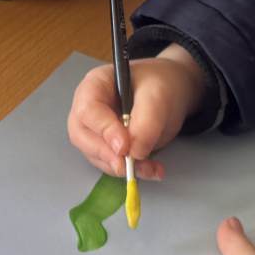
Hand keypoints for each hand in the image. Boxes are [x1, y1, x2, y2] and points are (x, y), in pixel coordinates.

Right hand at [66, 44, 208, 180]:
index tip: (124, 147)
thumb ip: (147, 122)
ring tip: (152, 168)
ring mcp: (96, 130)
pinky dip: (132, 170)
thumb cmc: (160, 83)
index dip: (103, 130)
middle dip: (106, 155)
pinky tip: (152, 169)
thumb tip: (135, 152)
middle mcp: (89, 109)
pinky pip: (113, 164)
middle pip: (83, 137)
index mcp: (94, 86)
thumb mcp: (158, 96)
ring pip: (97, 156)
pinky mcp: (108, 147)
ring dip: (123, 167)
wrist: (171, 92)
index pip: (88, 111)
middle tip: (128, 166)